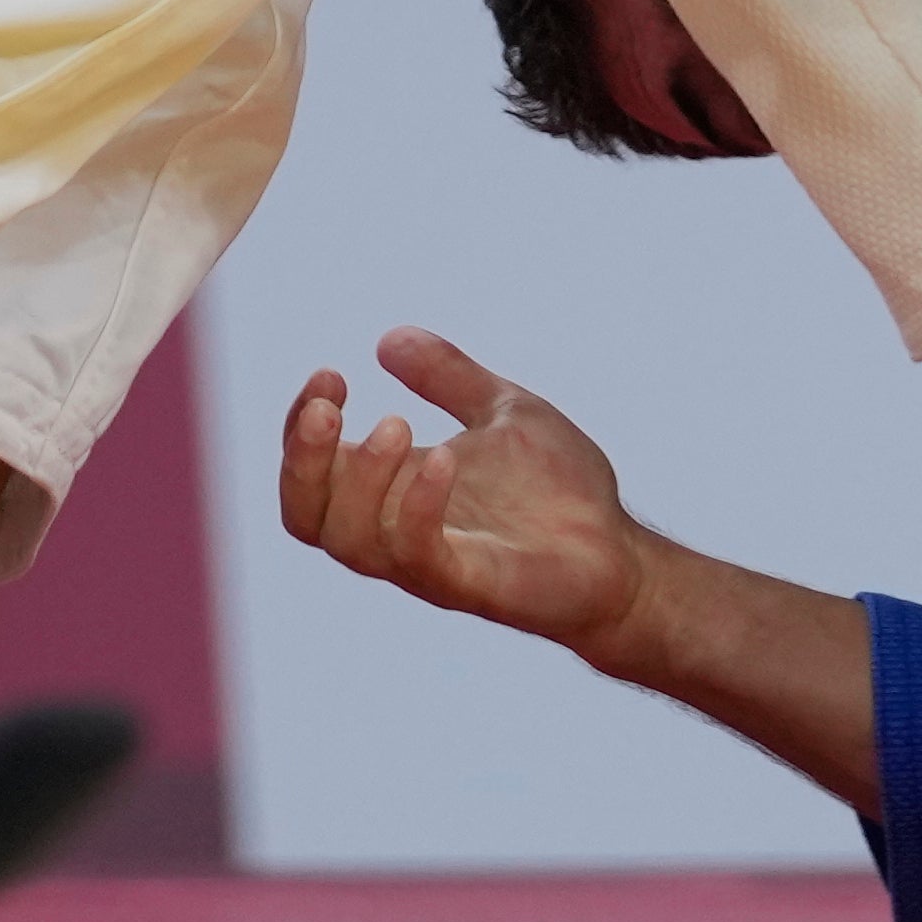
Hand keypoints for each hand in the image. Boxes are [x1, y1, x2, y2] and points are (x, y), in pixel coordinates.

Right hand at [279, 331, 650, 658]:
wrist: (621, 552)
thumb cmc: (559, 491)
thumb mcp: (501, 411)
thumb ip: (447, 378)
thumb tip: (388, 337)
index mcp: (392, 491)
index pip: (310, 473)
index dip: (300, 425)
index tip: (331, 373)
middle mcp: (395, 531)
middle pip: (305, 516)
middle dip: (301, 460)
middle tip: (328, 407)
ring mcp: (428, 562)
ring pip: (349, 541)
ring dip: (359, 479)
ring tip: (397, 421)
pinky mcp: (469, 583)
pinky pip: (418, 556)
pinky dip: (417, 508)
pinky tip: (445, 459)